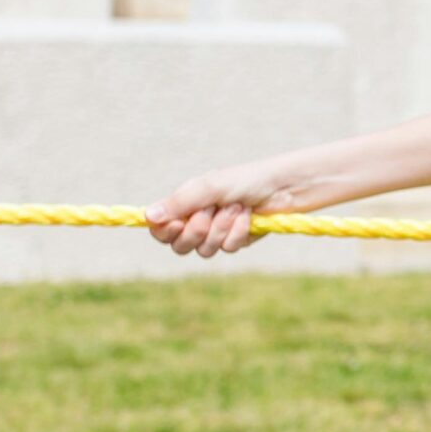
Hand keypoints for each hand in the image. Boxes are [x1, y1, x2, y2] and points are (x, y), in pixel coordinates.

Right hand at [145, 163, 306, 257]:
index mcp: (185, 206)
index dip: (165, 232)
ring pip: (205, 251)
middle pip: (180, 246)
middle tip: (213, 210)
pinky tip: (248, 216)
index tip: (178, 224)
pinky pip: (228, 248)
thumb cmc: (244, 180)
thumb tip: (148, 217)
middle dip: (198, 230)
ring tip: (237, 207)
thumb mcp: (209, 187)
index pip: (160, 230)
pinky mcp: (236, 241)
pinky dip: (238, 232)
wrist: (282, 188)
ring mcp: (217, 233)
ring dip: (222, 228)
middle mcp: (197, 221)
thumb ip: (180, 202)